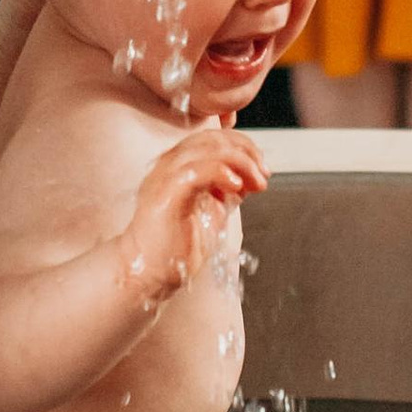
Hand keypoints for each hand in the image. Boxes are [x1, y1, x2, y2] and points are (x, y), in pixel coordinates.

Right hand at [124, 125, 268, 297]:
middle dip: (246, 153)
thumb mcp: (210, 211)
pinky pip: (195, 172)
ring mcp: (164, 177)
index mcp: (178, 165)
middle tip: (264, 174)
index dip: (243, 147)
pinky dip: (221, 173)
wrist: (147, 273)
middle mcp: (169, 165)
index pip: (214, 139)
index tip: (262, 168)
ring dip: (240, 162)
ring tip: (256, 181)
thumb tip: (250, 178)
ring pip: (206, 150)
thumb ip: (226, 191)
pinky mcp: (165, 195)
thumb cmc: (174, 246)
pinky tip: (237, 186)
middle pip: (212, 139)